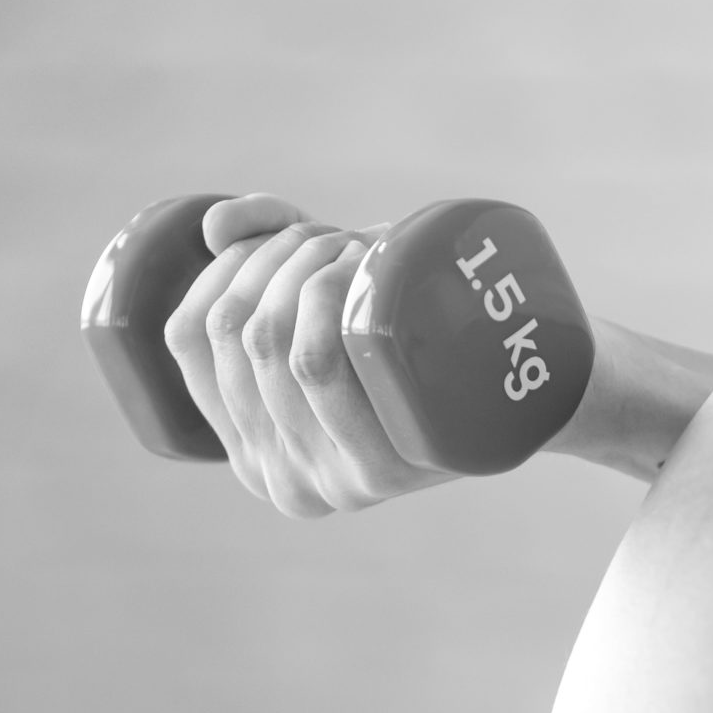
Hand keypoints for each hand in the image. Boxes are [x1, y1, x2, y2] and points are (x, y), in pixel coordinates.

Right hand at [160, 193, 455, 516]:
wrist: (521, 392)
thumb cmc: (408, 333)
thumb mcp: (324, 292)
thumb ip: (259, 242)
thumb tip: (212, 230)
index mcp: (245, 451)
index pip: (191, 337)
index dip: (224, 267)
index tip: (274, 240)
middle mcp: (281, 482)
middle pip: (242, 335)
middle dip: (281, 257)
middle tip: (337, 241)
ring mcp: (333, 482)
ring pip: (280, 344)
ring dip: (312, 266)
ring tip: (358, 252)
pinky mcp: (385, 471)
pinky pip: (320, 365)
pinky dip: (329, 295)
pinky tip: (360, 270)